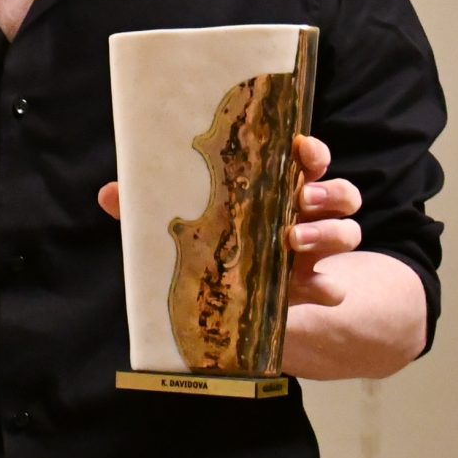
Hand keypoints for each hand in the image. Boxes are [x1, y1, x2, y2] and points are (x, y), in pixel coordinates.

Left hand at [96, 135, 361, 302]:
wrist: (237, 311)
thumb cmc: (213, 250)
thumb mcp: (183, 226)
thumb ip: (149, 210)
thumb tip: (108, 193)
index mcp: (277, 189)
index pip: (309, 158)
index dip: (312, 150)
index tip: (300, 146)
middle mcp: (305, 216)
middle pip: (341, 191)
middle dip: (329, 190)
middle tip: (303, 197)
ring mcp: (316, 252)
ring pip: (349, 231)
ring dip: (328, 232)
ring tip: (294, 239)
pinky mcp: (317, 289)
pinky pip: (338, 286)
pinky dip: (328, 288)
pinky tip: (311, 291)